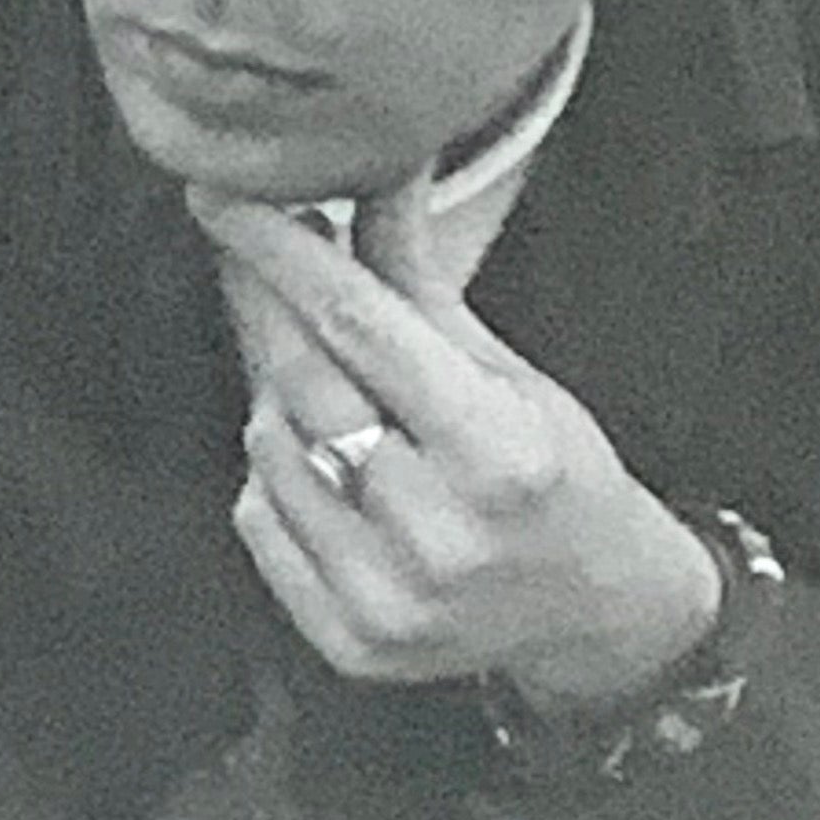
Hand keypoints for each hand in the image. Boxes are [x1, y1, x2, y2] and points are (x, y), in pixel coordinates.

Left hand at [189, 178, 723, 712]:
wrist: (597, 611)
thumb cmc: (555, 471)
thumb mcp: (509, 372)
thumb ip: (420, 282)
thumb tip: (371, 177)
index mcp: (500, 454)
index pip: (360, 326)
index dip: (282, 251)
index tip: (222, 197)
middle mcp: (441, 535)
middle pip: (304, 383)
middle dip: (265, 303)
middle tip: (249, 256)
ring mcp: (388, 599)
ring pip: (269, 446)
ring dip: (279, 395)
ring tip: (329, 386)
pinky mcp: (349, 641)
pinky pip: (259, 519)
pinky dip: (276, 474)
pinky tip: (326, 462)